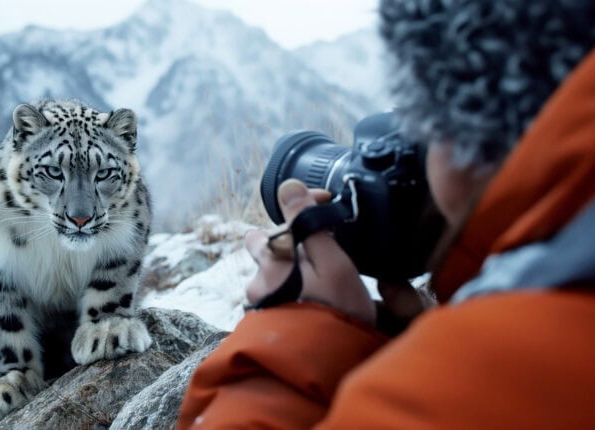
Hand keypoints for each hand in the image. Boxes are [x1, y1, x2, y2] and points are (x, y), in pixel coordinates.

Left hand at [246, 179, 375, 324]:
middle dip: (289, 240)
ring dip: (291, 267)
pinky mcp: (264, 321)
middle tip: (319, 250)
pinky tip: (310, 299)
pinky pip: (274, 292)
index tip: (329, 206)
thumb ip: (308, 225)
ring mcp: (258, 302)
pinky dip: (290, 288)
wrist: (322, 371)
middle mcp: (258, 278)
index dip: (306, 206)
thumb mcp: (332, 265)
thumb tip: (288, 186)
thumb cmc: (335, 316)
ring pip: (271, 270)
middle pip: (267, 244)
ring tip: (320, 281)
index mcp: (273, 259)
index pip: (280, 219)